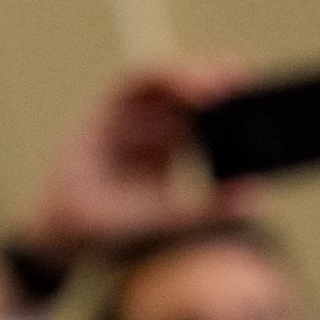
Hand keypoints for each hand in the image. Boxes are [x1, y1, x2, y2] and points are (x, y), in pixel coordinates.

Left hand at [19, 63, 256, 262]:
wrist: (59, 242)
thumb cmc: (78, 225)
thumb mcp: (129, 223)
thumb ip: (187, 213)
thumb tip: (249, 197)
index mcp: (101, 121)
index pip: (139, 83)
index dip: (174, 77)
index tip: (204, 89)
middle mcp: (127, 119)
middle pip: (173, 83)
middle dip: (209, 76)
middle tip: (245, 79)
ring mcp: (149, 132)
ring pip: (190, 103)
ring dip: (222, 98)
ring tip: (260, 100)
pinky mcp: (168, 151)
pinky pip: (199, 130)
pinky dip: (223, 128)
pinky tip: (253, 130)